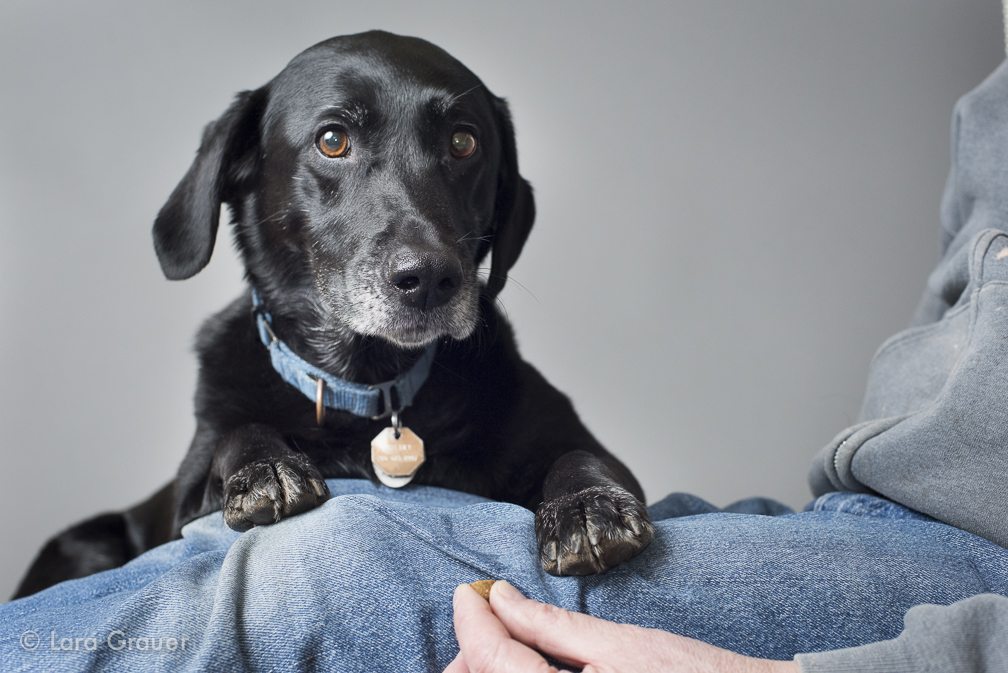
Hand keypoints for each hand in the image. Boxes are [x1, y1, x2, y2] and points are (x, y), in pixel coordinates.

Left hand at [447, 580, 799, 672]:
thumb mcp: (621, 644)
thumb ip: (550, 626)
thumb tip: (499, 597)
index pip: (489, 660)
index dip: (471, 621)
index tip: (469, 593)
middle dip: (474, 653)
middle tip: (488, 617)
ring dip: (490, 672)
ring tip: (506, 642)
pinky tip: (528, 668)